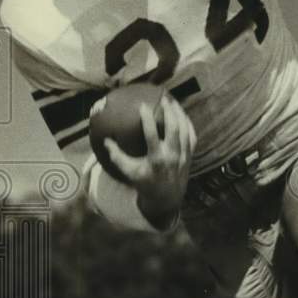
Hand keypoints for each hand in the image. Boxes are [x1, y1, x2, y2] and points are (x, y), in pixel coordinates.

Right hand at [103, 93, 196, 230]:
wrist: (166, 198)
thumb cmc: (144, 182)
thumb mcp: (128, 171)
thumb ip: (117, 156)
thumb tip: (105, 140)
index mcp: (156, 160)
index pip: (152, 136)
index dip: (148, 120)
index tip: (143, 106)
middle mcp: (172, 156)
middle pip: (174, 130)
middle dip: (170, 112)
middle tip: (164, 99)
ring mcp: (183, 156)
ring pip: (185, 131)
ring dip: (180, 115)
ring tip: (173, 102)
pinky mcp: (190, 156)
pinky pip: (191, 136)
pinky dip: (188, 124)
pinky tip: (182, 114)